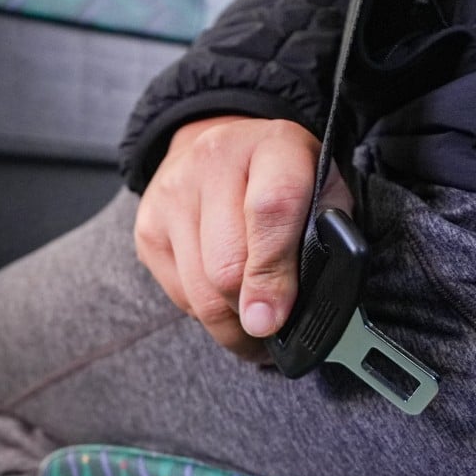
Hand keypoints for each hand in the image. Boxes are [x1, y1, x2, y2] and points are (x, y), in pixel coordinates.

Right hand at [134, 116, 352, 359]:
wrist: (219, 148)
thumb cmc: (282, 180)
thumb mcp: (323, 189)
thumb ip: (328, 235)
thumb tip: (305, 306)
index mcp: (273, 146)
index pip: (270, 211)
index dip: (273, 275)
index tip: (273, 321)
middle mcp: (214, 162)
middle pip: (227, 266)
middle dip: (251, 311)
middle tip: (273, 330)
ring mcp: (173, 195)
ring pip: (200, 291)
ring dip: (230, 323)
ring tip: (252, 327)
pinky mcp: (148, 227)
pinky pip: (179, 295)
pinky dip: (207, 311)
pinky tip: (225, 301)